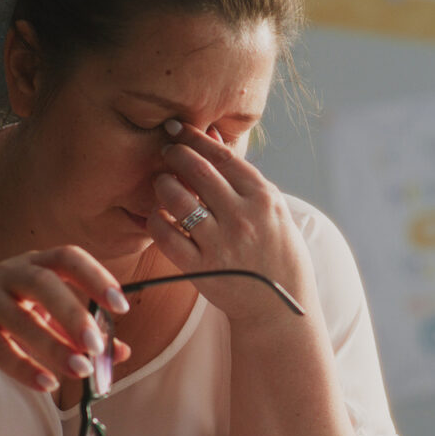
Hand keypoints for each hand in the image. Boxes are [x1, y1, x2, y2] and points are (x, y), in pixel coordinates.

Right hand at [0, 246, 131, 392]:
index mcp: (32, 265)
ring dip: (54, 347)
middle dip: (73, 314)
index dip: (96, 277)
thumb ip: (79, 336)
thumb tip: (120, 352)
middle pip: (42, 283)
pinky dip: (24, 367)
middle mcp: (6, 274)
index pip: (67, 257)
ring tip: (80, 371)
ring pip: (20, 318)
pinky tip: (47, 385)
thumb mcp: (45, 326)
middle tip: (96, 346)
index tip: (121, 305)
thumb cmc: (4, 327)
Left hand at [148, 121, 317, 323]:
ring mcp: (221, 244)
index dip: (196, 138)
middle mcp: (243, 218)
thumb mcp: (271, 209)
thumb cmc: (275, 251)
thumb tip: (213, 138)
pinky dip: (156, 221)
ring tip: (161, 182)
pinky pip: (167, 237)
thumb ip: (241, 175)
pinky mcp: (201, 268)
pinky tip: (157, 215)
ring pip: (179, 202)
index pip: (223, 158)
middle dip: (176, 155)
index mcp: (263, 199)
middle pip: (199, 173)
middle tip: (165, 150)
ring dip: (163, 186)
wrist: (278, 307)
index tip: (177, 128)